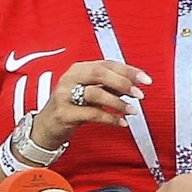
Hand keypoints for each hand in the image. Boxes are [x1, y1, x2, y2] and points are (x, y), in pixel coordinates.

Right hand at [32, 61, 151, 149]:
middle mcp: (70, 78)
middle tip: (139, 94)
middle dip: (123, 82)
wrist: (46, 128)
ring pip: (95, 93)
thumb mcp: (91, 93)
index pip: (107, 64)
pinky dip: (109, 118)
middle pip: (99, 73)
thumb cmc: (71, 107)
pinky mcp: (64, 113)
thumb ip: (110, 86)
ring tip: (131, 110)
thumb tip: (134, 84)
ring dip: (117, 102)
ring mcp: (64, 95)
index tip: (145, 79)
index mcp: (79, 69)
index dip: (128, 70)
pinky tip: (121, 123)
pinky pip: (91, 114)